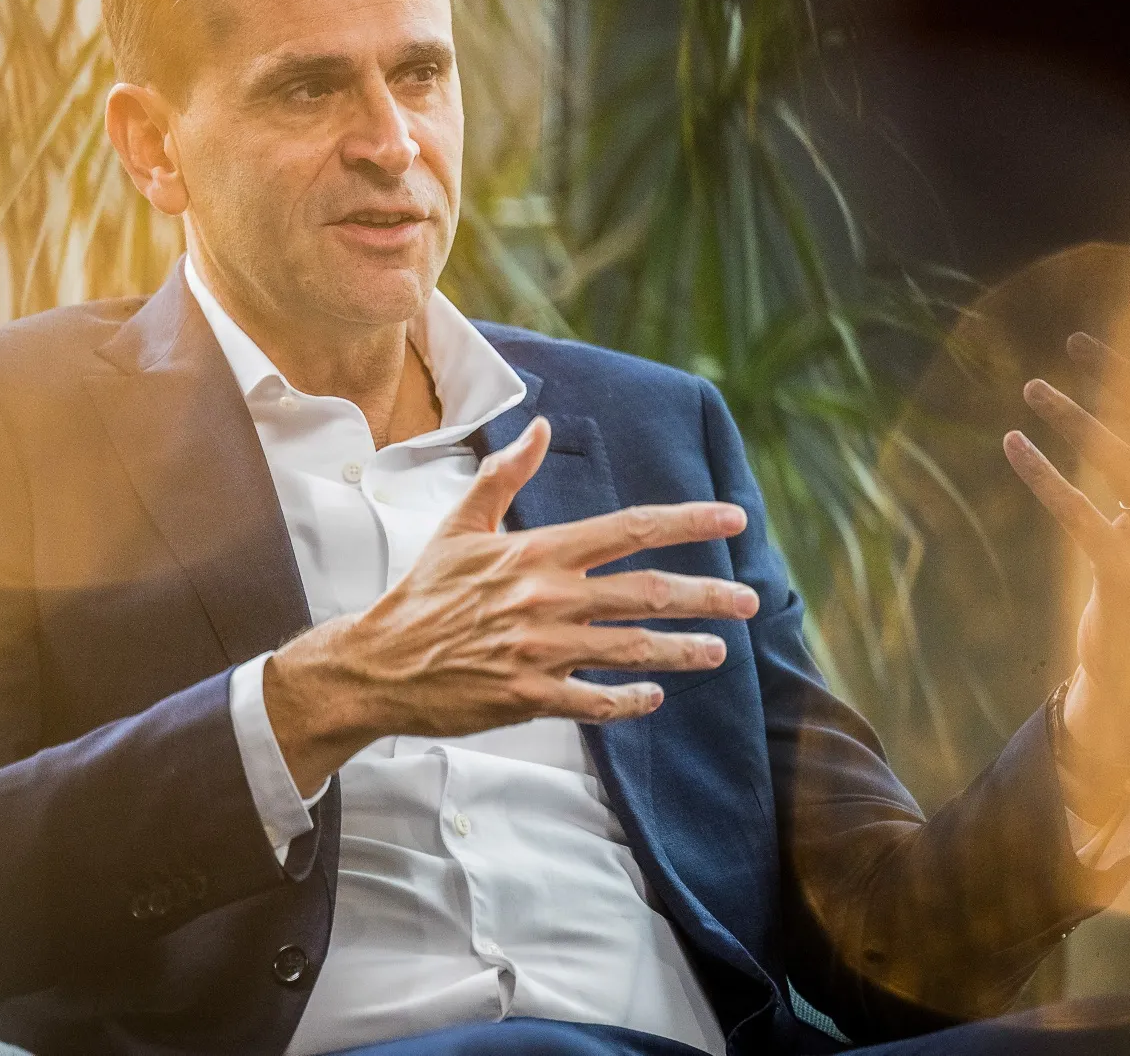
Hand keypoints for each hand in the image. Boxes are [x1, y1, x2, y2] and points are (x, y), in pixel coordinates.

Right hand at [264, 417, 758, 795]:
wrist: (379, 662)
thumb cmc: (424, 593)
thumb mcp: (462, 525)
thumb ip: (507, 475)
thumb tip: (541, 428)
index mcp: (537, 552)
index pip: (630, 529)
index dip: (688, 522)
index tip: (733, 519)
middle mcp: (548, 598)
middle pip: (647, 592)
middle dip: (707, 595)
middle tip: (751, 601)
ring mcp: (541, 651)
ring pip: (633, 649)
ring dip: (682, 650)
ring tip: (719, 650)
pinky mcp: (530, 696)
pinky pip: (596, 700)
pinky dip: (630, 700)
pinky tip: (654, 696)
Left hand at [1004, 333, 1129, 775]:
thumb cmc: (1125, 607)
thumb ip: (1126, 503)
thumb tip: (1104, 457)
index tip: (1095, 342)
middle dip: (1122, 380)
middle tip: (1074, 339)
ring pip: (1129, 467)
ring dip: (1083, 421)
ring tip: (1034, 388)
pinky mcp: (1127, 579)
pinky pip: (1085, 516)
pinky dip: (1049, 478)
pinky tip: (1013, 445)